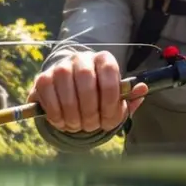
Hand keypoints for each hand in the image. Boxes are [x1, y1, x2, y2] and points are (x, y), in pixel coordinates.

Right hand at [30, 50, 146, 134]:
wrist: (71, 91)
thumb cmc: (98, 97)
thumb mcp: (116, 99)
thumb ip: (129, 97)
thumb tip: (142, 89)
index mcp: (104, 60)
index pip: (109, 74)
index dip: (110, 100)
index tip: (108, 119)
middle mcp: (82, 59)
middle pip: (86, 82)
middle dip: (89, 111)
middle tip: (91, 127)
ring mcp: (61, 67)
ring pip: (65, 90)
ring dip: (72, 115)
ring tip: (77, 126)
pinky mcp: (43, 78)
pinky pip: (48, 96)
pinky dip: (56, 115)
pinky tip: (63, 123)